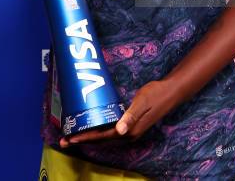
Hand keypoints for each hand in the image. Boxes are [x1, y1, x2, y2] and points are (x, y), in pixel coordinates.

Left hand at [59, 80, 176, 147]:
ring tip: (74, 136)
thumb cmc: (154, 94)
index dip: (85, 137)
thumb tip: (119, 131)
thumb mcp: (141, 102)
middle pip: (100, 140)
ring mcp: (129, 131)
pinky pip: (110, 133)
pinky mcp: (130, 126)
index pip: (102, 137)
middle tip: (64, 141)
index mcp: (128, 131)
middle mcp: (127, 135)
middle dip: (82, 140)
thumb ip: (130, 116)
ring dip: (89, 137)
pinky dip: (98, 132)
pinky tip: (93, 128)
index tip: (70, 138)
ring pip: (104, 138)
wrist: (170, 93)